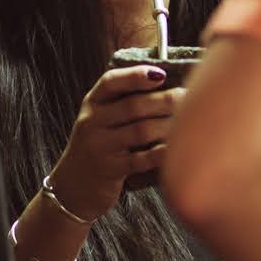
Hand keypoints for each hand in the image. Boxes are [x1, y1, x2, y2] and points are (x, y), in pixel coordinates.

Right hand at [48, 65, 184, 217]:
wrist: (71, 187)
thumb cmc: (99, 146)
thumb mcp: (101, 119)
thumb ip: (124, 101)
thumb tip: (166, 81)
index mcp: (92, 103)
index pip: (111, 82)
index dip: (136, 76)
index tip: (162, 74)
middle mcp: (91, 122)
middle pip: (134, 106)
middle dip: (165, 100)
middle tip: (188, 98)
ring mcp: (99, 146)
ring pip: (141, 131)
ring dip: (168, 125)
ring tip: (187, 122)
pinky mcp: (109, 170)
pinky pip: (142, 159)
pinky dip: (162, 153)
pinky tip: (177, 148)